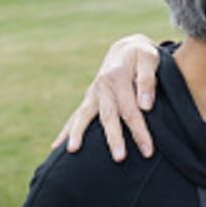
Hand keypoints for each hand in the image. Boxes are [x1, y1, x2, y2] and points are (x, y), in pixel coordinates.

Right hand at [51, 34, 160, 160]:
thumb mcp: (150, 59)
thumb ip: (147, 80)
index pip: (130, 109)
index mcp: (117, 76)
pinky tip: (56, 148)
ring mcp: (93, 93)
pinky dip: (66, 131)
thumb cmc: (141, 55)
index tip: (148, 150)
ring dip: (78, 134)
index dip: (139, 131)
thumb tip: (145, 106)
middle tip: (119, 158)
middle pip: (108, 116)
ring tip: (72, 151)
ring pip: (84, 116)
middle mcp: (102, 86)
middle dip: (114, 138)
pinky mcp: (89, 99)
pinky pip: (76, 116)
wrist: (126, 48)